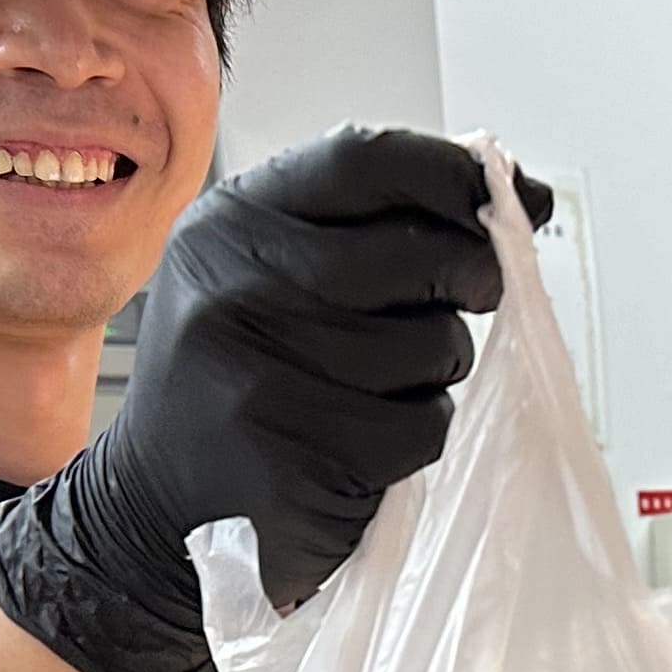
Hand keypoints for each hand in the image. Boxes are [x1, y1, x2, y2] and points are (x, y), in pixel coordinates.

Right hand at [0, 128, 552, 671]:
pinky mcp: (296, 462)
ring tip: (384, 386)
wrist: (154, 512)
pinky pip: (421, 426)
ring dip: (439, 367)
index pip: (365, 159)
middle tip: (476, 292)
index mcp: (229, 225)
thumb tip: (518, 192)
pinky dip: (418, 436)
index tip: (504, 196)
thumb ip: (364, 226)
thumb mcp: (261, 273)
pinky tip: (366, 444)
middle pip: (418, 254)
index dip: (452, 174)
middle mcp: (234, 290)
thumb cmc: (235, 381)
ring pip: (432, 345)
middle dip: (473, 274)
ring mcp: (260, 378)